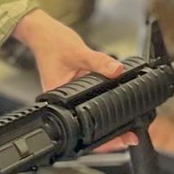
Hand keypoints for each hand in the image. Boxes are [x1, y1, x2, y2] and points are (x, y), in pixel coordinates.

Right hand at [9, 9, 136, 146]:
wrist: (43, 33)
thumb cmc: (51, 43)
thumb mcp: (78, 52)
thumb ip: (99, 62)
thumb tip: (117, 70)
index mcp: (57, 98)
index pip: (80, 126)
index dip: (101, 138)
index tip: (120, 139)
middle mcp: (62, 102)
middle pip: (86, 127)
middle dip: (109, 136)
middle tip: (130, 137)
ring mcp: (68, 97)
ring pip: (88, 117)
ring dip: (107, 124)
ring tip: (127, 130)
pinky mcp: (75, 90)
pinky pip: (90, 103)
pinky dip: (103, 106)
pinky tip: (116, 109)